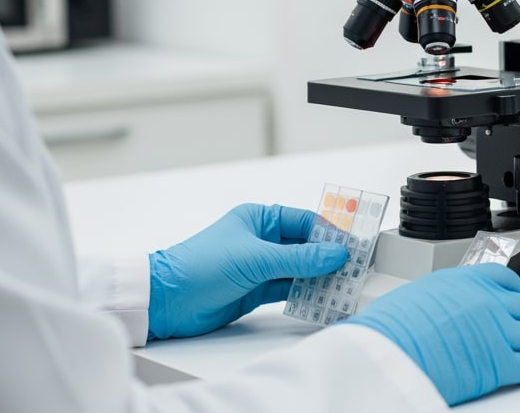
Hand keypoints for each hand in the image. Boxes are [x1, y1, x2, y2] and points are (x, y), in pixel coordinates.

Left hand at [147, 203, 346, 339]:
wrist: (166, 302)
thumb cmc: (199, 266)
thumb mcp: (254, 259)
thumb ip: (298, 259)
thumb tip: (336, 254)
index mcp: (258, 218)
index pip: (304, 221)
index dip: (330, 233)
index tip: (352, 246)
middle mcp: (261, 239)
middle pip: (305, 246)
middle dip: (328, 257)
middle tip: (354, 269)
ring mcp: (259, 266)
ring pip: (300, 269)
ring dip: (319, 277)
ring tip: (344, 286)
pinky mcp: (256, 290)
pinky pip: (289, 289)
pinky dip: (306, 294)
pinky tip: (322, 299)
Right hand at [347, 263, 519, 405]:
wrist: (388, 355)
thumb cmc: (390, 329)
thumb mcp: (416, 295)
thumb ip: (440, 297)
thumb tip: (440, 307)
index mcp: (466, 281)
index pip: (503, 277)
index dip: (512, 289)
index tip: (514, 295)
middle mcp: (486, 301)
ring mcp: (497, 331)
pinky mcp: (501, 364)